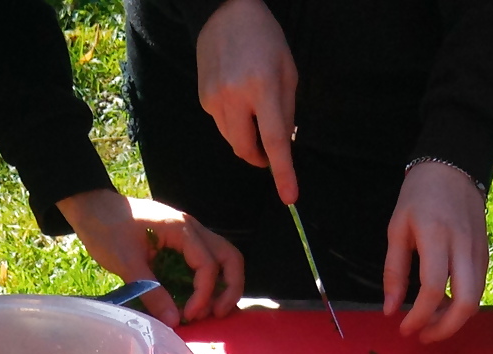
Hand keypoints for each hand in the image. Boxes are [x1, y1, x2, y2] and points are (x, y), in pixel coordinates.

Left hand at [57, 190, 243, 326]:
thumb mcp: (126, 262)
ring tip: (211, 310)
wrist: (92, 207)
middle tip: (217, 313)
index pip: (208, 266)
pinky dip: (210, 281)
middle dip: (230, 288)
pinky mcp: (183, 242)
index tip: (187, 315)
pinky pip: (207, 261)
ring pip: (224, 258)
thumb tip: (174, 322)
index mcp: (182, 230)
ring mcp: (190, 234)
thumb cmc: (106, 228)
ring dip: (224, 285)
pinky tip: (199, 299)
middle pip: (230, 257)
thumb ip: (151, 292)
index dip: (203, 295)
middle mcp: (193, 229)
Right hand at [196, 0, 297, 203]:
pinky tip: (239, 99)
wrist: (224, 12)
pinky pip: (223, 125)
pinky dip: (236, 123)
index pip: (274, 140)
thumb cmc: (265, 40)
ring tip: (256, 114)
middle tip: (271, 152)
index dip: (282, 172)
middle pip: (247, 150)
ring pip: (234, 141)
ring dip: (248, 140)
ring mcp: (214, 99)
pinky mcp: (203, 99)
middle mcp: (234, 96)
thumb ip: (287, 112)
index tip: (289, 197)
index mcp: (262, 87)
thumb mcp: (287, 71)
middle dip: (261, 159)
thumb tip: (283, 145)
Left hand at [384, 162, 487, 342]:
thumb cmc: (419, 196)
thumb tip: (391, 310)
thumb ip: (394, 272)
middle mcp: (463, 248)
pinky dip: (462, 304)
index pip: (432, 290)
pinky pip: (479, 287)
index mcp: (436, 238)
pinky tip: (443, 304)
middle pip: (466, 303)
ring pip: (476, 299)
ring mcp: (479, 251)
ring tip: (429, 321)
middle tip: (423, 336)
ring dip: (454, 319)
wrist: (454, 167)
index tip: (404, 328)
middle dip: (445, 329)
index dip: (419, 317)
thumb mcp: (397, 229)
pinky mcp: (487, 253)